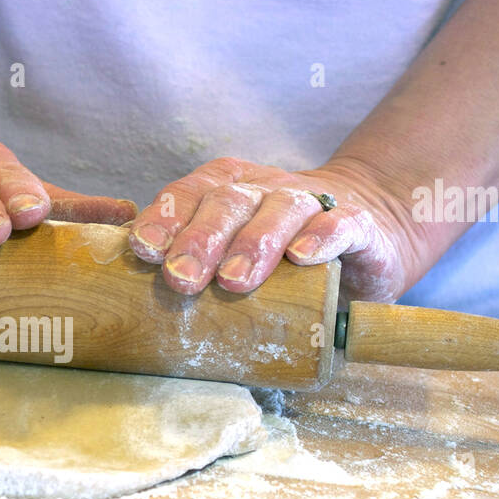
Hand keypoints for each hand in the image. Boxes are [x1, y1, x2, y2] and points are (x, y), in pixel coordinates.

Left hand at [126, 157, 423, 301]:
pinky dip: (320, 237)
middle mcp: (262, 189)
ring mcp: (309, 202)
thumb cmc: (279, 250)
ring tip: (234, 280)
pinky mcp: (355, 222)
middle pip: (226, 203)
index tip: (143, 251)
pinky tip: (303, 256)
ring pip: (278, 210)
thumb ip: (196, 269)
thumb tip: (132, 310)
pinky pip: (338, 222)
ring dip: (253, 243)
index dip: (163, 220)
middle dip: (199, 240)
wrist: (366, 225)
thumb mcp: (234, 254)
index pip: (186, 195)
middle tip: (181, 279)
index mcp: (224, 191)